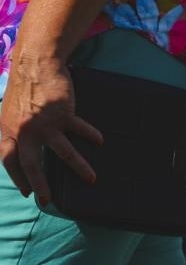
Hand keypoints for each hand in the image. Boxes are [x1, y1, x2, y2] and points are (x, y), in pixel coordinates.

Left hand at [0, 54, 103, 202]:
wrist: (35, 64)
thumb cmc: (23, 87)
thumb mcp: (9, 111)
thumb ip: (13, 130)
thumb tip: (16, 146)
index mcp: (7, 129)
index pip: (9, 160)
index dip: (17, 177)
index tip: (27, 191)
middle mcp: (23, 130)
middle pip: (30, 163)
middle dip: (39, 184)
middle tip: (47, 200)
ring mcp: (44, 123)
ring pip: (61, 152)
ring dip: (77, 167)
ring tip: (91, 179)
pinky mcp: (62, 114)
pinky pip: (78, 130)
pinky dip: (89, 136)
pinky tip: (99, 141)